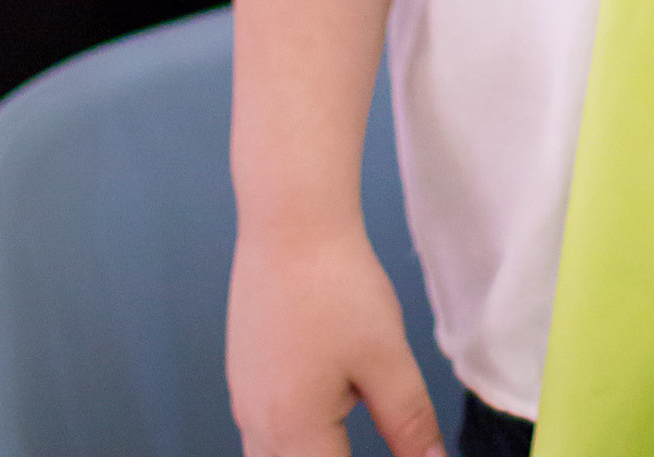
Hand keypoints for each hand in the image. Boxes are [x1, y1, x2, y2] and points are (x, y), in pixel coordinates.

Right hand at [228, 218, 444, 456]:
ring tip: (350, 437)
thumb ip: (409, 423)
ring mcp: (244, 400)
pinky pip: (264, 433)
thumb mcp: (386, 358)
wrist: (290, 220)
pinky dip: (296, 439)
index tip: (408, 452)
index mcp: (292, 433)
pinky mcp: (244, 374)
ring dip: (315, 453)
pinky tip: (326, 411)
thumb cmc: (337, 285)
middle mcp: (257, 426)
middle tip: (381, 443)